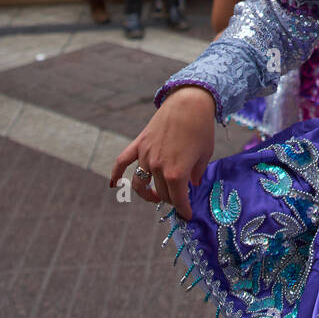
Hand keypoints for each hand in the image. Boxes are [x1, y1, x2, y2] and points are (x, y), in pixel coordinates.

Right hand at [109, 86, 216, 218]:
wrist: (189, 102)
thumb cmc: (201, 129)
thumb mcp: (204, 155)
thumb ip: (196, 174)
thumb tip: (191, 185)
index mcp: (176, 173)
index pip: (177, 200)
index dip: (184, 210)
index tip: (187, 214)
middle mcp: (158, 167)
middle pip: (161, 193)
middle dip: (171, 199)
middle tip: (179, 198)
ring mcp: (146, 156)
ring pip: (141, 183)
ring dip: (147, 194)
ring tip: (154, 197)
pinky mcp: (139, 144)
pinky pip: (122, 162)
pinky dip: (116, 175)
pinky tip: (114, 186)